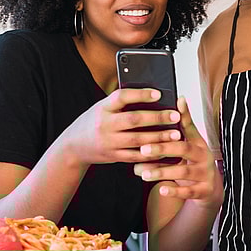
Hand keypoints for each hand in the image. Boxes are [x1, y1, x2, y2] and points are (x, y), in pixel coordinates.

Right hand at [61, 88, 182, 165]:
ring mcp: (108, 142)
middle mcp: (104, 124)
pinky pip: (136, 156)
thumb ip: (121, 103)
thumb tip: (152, 95)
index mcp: (103, 107)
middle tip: (175, 115)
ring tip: (176, 134)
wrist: (74, 146)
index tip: (158, 93)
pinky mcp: (113, 156)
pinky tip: (165, 151)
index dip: (140, 94)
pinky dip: (152, 154)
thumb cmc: (95, 121)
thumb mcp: (103, 108)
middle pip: (134, 119)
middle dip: (157, 118)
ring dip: (159, 137)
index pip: (121, 97)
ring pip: (137, 140)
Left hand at [132, 97, 222, 209]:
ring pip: (184, 171)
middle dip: (163, 148)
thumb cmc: (192, 163)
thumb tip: (164, 114)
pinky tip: (161, 190)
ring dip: (163, 172)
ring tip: (144, 174)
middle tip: (143, 149)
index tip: (172, 106)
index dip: (183, 116)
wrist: (209, 189)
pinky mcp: (204, 190)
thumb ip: (174, 134)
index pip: (188, 127)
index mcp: (197, 142)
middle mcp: (203, 155)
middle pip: (184, 149)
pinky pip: (189, 191)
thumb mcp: (187, 146)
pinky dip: (175, 191)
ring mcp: (205, 173)